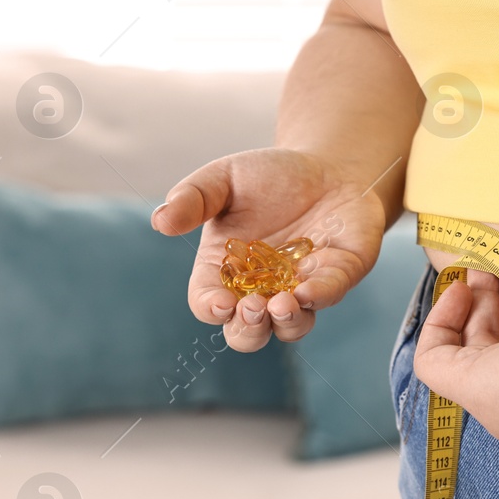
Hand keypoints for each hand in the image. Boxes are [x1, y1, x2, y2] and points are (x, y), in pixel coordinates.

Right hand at [152, 148, 385, 351]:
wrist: (325, 165)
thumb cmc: (267, 176)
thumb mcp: (224, 178)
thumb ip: (193, 198)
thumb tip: (160, 221)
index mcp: (225, 271)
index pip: (209, 304)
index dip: (211, 309)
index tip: (220, 302)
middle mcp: (262, 290)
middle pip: (248, 333)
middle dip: (248, 329)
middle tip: (252, 307)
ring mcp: (301, 288)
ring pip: (291, 328)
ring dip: (286, 322)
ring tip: (281, 304)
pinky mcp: (338, 276)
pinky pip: (330, 294)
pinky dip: (320, 295)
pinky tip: (310, 289)